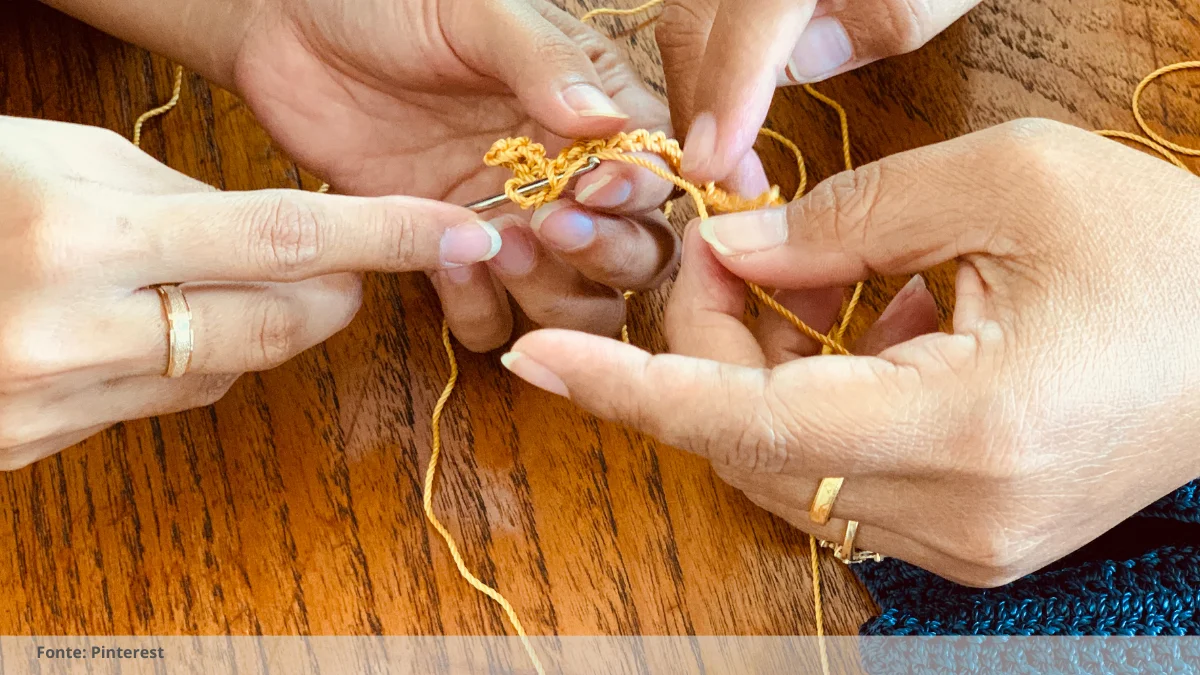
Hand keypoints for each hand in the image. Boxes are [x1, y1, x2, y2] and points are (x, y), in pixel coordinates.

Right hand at [0, 116, 499, 469]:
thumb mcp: (60, 157)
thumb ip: (181, 200)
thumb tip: (285, 238)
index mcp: (77, 231)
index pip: (284, 235)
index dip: (389, 234)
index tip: (464, 233)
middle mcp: (67, 328)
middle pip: (276, 325)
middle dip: (335, 293)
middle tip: (347, 262)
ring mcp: (45, 401)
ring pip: (224, 371)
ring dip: (259, 328)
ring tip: (224, 280)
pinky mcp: (31, 446)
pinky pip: (159, 405)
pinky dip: (186, 363)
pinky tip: (157, 326)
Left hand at [230, 0, 679, 350]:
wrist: (286, 31)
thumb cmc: (386, 3)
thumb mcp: (476, 11)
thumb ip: (545, 63)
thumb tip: (608, 122)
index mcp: (589, 105)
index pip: (651, 168)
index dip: (637, 191)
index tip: (592, 187)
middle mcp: (562, 173)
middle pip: (636, 250)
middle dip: (607, 255)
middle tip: (551, 230)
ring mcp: (509, 221)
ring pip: (575, 298)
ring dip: (552, 294)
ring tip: (499, 249)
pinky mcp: (450, 255)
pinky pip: (490, 317)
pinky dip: (479, 308)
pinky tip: (447, 261)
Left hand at [500, 119, 1199, 585]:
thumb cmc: (1163, 248)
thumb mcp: (1008, 182)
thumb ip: (845, 219)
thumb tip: (730, 251)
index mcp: (974, 426)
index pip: (753, 422)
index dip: (634, 387)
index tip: (535, 358)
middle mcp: (957, 514)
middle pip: (750, 446)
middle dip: (697, 350)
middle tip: (713, 254)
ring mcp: (960, 545)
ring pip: (781, 471)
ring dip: (745, 380)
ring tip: (780, 287)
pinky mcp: (963, 543)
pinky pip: (832, 481)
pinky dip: (800, 408)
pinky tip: (842, 337)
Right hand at [655, 0, 979, 182]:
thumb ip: (890, 12)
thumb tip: (803, 63)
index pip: (752, 11)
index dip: (727, 92)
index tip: (711, 168)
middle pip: (694, 16)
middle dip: (699, 105)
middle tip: (729, 183)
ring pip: (691, 11)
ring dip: (701, 86)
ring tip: (730, 153)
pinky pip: (712, 7)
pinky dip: (716, 57)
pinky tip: (739, 100)